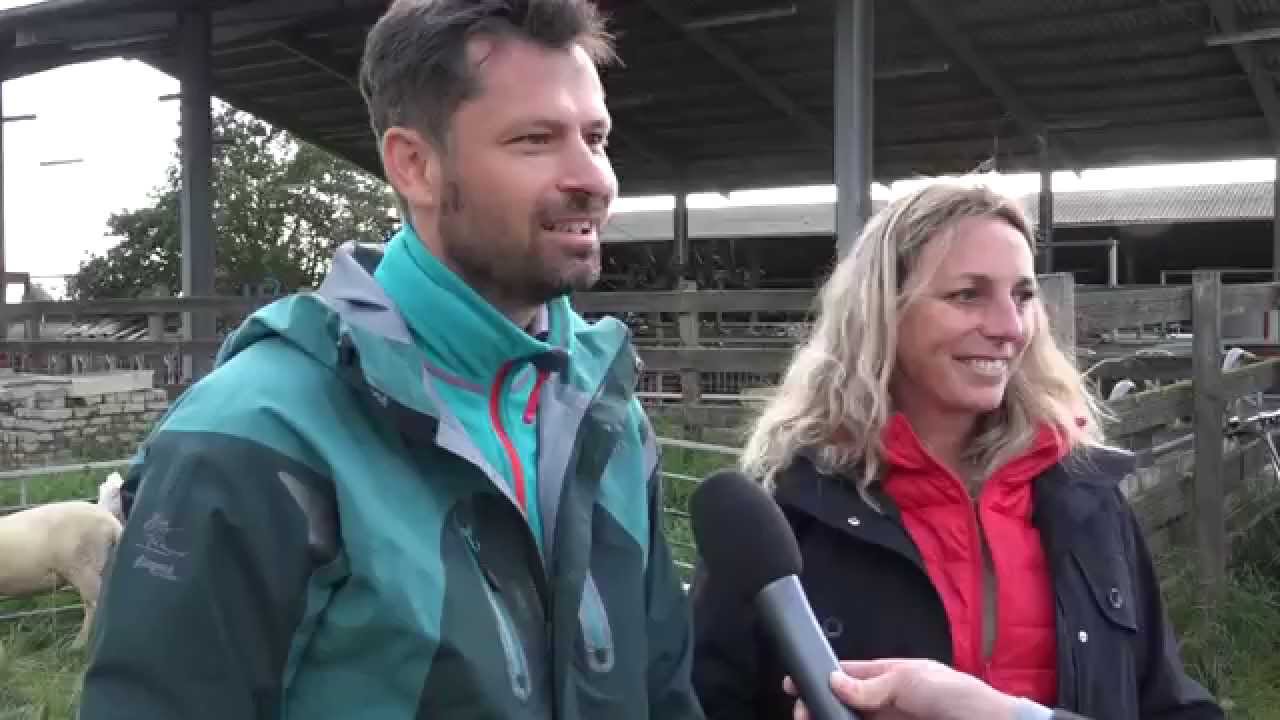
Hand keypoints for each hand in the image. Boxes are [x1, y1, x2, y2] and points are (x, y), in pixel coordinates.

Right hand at [785, 659, 1017, 719]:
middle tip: (802, 715)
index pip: (850, 673)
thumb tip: (833, 681)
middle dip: (820, 705)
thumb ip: (871, 685)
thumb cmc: (954, 696)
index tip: (794, 684)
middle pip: (845, 702)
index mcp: (893, 676)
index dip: (822, 676)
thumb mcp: (910, 681)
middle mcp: (889, 701)